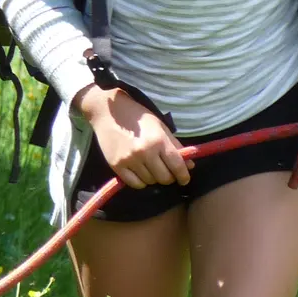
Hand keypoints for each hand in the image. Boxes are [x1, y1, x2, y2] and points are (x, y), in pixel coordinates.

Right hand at [75, 84, 190, 188]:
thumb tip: (190, 165)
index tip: (184, 179)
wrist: (107, 112)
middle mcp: (145, 152)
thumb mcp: (160, 126)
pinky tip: (140, 173)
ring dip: (154, 178)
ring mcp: (129, 160)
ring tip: (151, 168)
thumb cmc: (137, 116)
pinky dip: (141, 182)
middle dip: (169, 177)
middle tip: (166, 172)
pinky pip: (135, 184)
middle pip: (164, 178)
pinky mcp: (116, 165)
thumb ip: (175, 146)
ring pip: (150, 182)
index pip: (177, 166)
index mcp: (158, 140)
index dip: (184, 176)